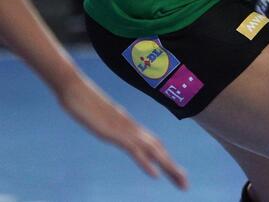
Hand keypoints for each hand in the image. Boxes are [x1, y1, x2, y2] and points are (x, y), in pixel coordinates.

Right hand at [57, 75, 187, 188]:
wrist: (76, 90)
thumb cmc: (85, 102)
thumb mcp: (100, 119)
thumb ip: (109, 124)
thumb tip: (111, 129)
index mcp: (131, 126)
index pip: (155, 144)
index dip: (165, 158)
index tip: (175, 173)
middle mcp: (133, 128)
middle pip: (159, 149)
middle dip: (173, 168)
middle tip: (185, 185)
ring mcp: (126, 131)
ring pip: (154, 151)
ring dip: (169, 168)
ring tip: (181, 183)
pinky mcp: (115, 134)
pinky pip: (135, 150)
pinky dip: (146, 163)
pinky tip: (156, 175)